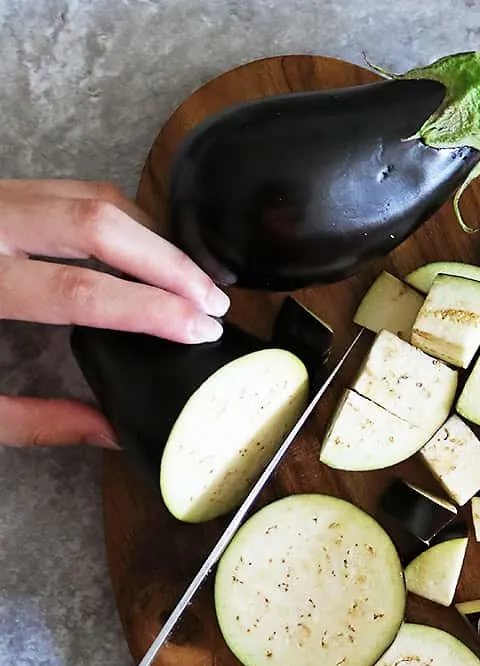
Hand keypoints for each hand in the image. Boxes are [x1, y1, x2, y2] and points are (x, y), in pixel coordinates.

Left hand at [0, 179, 230, 447]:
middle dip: (169, 262)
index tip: (202, 330)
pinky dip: (124, 218)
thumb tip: (110, 431)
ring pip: (92, 194)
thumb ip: (33, 419)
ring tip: (194, 281)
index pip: (82, 290)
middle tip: (214, 302)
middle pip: (98, 221)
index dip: (152, 309)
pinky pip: (75, 190)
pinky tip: (148, 252)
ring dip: (153, 237)